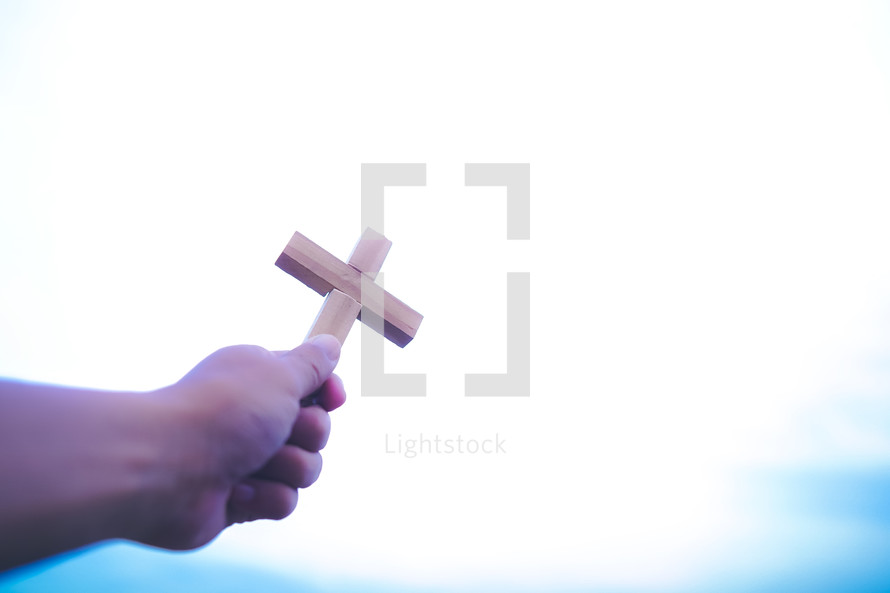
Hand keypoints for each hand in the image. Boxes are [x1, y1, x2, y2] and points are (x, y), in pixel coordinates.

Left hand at [135, 335, 345, 549]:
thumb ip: (311, 363)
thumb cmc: (222, 413)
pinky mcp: (242, 498)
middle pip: (316, 429)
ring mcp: (248, 459)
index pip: (312, 384)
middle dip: (308, 433)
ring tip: (253, 464)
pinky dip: (265, 496)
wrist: (165, 471)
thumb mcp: (279, 375)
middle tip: (282, 430)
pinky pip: (283, 501)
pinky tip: (236, 491)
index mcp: (259, 380)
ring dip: (289, 467)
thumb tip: (330, 344)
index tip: (333, 397)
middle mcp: (253, 417)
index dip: (327, 392)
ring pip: (305, 469)